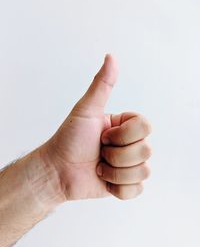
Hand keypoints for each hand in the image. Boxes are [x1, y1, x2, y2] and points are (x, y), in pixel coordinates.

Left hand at [40, 54, 151, 200]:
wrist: (57, 170)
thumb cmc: (69, 138)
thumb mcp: (86, 110)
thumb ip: (102, 85)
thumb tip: (111, 56)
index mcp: (125, 126)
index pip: (146, 126)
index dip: (123, 134)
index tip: (102, 134)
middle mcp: (130, 144)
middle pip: (146, 150)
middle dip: (116, 154)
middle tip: (99, 151)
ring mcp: (128, 165)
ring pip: (143, 171)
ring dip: (115, 171)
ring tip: (99, 166)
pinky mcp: (125, 185)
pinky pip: (136, 190)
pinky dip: (117, 187)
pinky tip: (103, 180)